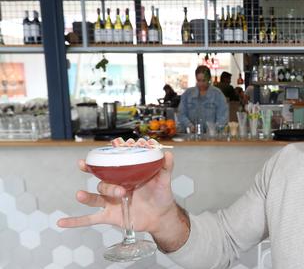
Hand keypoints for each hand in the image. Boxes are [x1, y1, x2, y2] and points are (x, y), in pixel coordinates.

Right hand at [58, 152, 185, 240]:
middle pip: (102, 181)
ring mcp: (110, 201)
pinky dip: (75, 221)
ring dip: (86, 196)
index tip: (94, 155)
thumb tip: (168, 154)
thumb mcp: (164, 180)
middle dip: (103, 181)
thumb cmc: (161, 195)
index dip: (101, 159)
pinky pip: (89, 219)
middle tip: (101, 176)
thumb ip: (165, 167)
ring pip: (95, 198)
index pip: (109, 164)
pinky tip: (61, 223)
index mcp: (125, 175)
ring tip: (80, 195)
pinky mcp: (109, 216)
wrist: (162, 216)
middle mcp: (115, 186)